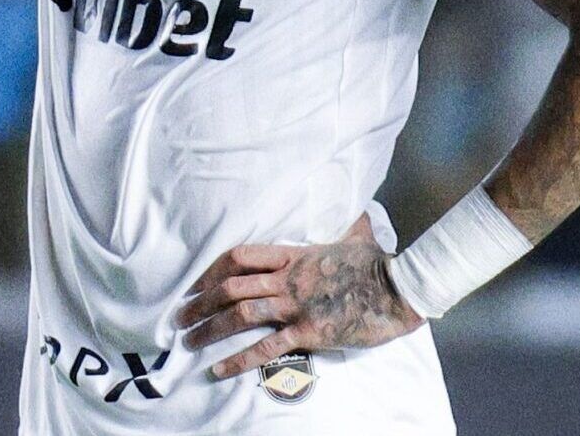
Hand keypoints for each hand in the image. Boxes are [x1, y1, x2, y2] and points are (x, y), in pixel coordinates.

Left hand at [175, 213, 421, 379]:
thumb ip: (343, 225)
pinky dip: (238, 358)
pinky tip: (218, 368)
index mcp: (294, 254)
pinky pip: (265, 347)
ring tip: (188, 341)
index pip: (240, 255)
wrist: (400, 289)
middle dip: (200, 302)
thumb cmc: (377, 263)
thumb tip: (355, 211)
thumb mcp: (353, 235)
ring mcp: (297, 305)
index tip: (195, 284)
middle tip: (179, 316)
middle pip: (231, 285)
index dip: (212, 270)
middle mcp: (288, 277)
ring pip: (240, 313)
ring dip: (209, 328)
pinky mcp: (309, 332)